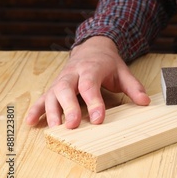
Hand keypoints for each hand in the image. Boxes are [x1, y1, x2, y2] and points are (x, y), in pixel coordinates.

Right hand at [25, 36, 150, 128]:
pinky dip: (36, 110)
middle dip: (69, 107)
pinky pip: (43, 98)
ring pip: (52, 94)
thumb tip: (145, 101)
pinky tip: (31, 122)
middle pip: (66, 89)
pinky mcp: (54, 87)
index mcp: (91, 69)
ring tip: (55, 129)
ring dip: (52, 112)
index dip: (94, 103)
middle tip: (73, 125)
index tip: (98, 119)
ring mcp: (61, 80)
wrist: (92, 48)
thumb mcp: (123, 71)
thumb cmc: (107, 63)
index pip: (90, 86)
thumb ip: (133, 87)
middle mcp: (73, 74)